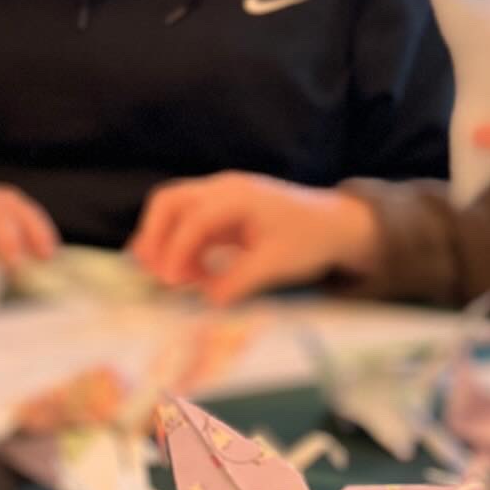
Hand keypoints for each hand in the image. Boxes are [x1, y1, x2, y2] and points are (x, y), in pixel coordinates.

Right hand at [131, 172, 380, 305]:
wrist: (335, 223)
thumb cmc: (309, 238)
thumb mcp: (277, 264)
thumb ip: (239, 281)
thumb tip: (207, 301)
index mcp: (238, 195)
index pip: (193, 218)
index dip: (177, 251)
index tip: (173, 282)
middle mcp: (222, 188)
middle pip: (168, 201)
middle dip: (155, 237)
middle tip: (158, 276)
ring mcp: (219, 197)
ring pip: (172, 209)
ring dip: (162, 241)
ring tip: (171, 279)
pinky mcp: (220, 212)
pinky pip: (186, 222)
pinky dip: (177, 245)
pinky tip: (184, 274)